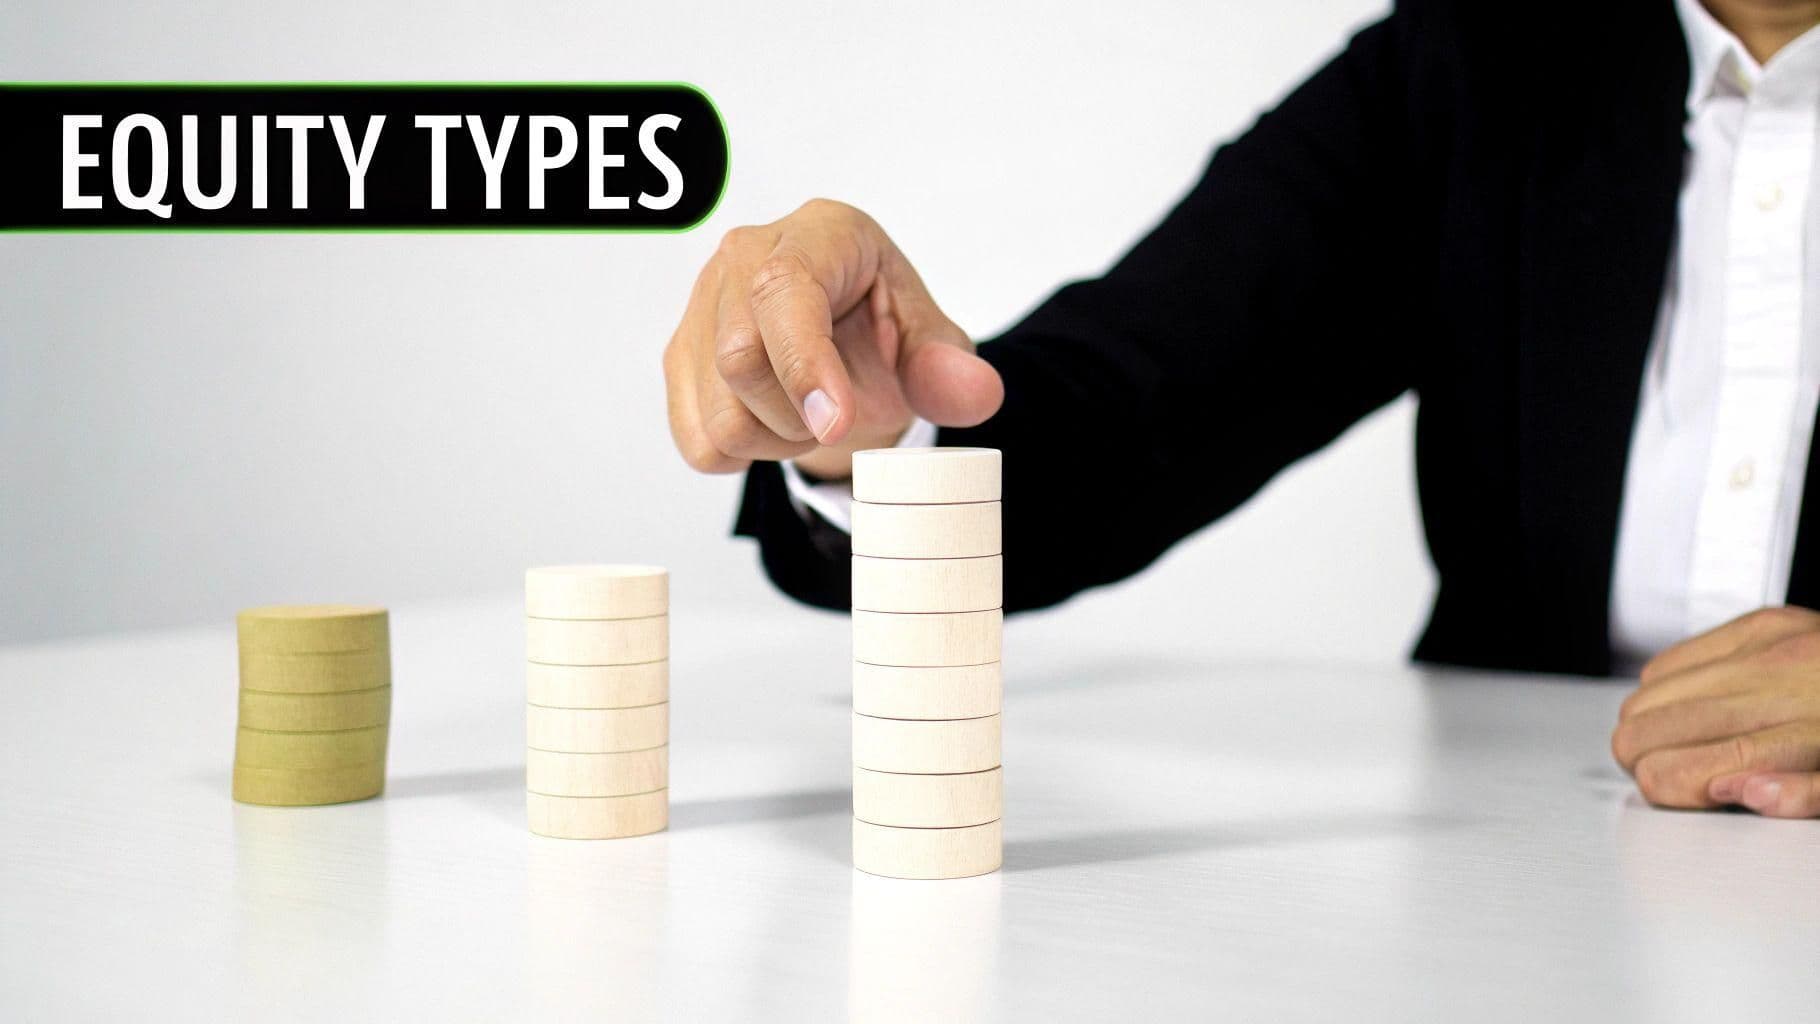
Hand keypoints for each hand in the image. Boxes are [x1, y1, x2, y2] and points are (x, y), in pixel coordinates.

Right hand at [662, 199, 1003, 478]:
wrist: (842, 338)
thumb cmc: (880, 328)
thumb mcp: (928, 341)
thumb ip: (950, 367)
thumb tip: (976, 393)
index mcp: (817, 234)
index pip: (784, 291)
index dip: (805, 364)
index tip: (837, 423)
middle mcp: (744, 257)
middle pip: (740, 361)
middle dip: (800, 418)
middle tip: (839, 416)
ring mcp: (701, 306)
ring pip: (719, 414)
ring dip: (775, 443)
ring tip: (807, 415)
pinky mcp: (680, 356)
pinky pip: (698, 441)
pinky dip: (743, 455)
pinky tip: (772, 424)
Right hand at [1611, 606, 1819, 817]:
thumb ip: (1805, 796)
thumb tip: (1740, 792)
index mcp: (1808, 736)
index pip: (1683, 771)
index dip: (1661, 791)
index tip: (1677, 796)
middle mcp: (1779, 685)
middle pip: (1648, 732)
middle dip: (1644, 762)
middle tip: (1669, 773)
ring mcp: (1766, 648)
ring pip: (1646, 696)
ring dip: (1650, 727)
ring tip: (1677, 744)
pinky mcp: (1761, 624)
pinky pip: (1670, 661)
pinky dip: (1666, 690)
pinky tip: (1690, 706)